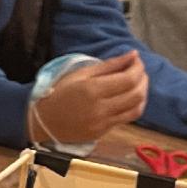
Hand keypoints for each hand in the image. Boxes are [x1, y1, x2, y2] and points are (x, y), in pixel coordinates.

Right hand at [30, 52, 146, 146]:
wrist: (43, 121)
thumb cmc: (59, 93)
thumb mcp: (81, 74)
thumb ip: (109, 65)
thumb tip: (133, 55)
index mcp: (93, 90)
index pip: (129, 79)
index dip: (138, 68)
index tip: (137, 61)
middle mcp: (100, 108)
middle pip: (136, 94)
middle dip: (143, 80)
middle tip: (139, 72)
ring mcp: (102, 123)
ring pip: (136, 109)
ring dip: (142, 95)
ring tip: (138, 85)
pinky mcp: (102, 132)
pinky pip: (126, 119)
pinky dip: (133, 106)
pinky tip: (129, 99)